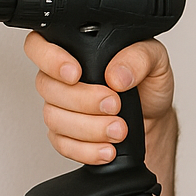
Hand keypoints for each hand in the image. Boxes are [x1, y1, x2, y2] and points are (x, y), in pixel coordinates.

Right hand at [24, 32, 174, 164]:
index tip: (75, 73)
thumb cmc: (148, 83)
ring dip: (89, 127)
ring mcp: (61, 107)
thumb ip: (138, 58)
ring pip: (54, 118)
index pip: (39, 45)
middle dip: (83, 100)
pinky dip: (87, 149)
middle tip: (113, 104)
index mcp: (78, 50)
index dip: (49, 59)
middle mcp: (62, 78)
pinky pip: (63, 145)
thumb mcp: (155, 60)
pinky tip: (107, 147)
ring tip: (118, 129)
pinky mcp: (65, 135)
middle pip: (47, 87)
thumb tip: (116, 75)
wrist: (154, 117)